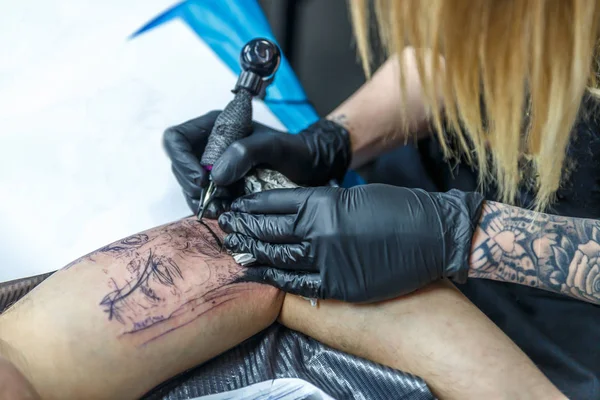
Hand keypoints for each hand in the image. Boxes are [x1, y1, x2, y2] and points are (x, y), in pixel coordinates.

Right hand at [163, 111, 351, 217]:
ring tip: (223, 209)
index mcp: (217, 127)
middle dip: (192, 187)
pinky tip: (227, 212)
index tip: (201, 181)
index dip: (182, 161)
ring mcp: (214, 168)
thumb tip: (215, 174)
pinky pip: (204, 199)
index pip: (177, 139)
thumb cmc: (295, 151)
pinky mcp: (222, 187)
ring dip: (202, 201)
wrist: (310, 168)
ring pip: (190, 187)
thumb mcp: (274, 146)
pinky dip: (212, 208)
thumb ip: (245, 152)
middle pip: (180, 167)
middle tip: (214, 202)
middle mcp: (210, 146)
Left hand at [219, 185, 483, 301]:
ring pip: (277, 257)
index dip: (252, 206)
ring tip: (236, 249)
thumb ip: (320, 205)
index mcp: (323, 202)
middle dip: (244, 228)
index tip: (238, 208)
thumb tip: (292, 214)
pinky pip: (296, 283)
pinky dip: (274, 278)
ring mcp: (326, 260)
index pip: (273, 203)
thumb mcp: (352, 196)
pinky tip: (258, 274)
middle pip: (269, 229)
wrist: (431, 235)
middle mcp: (319, 230)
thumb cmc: (396, 209)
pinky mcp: (337, 285)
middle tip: (227, 227)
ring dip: (253, 252)